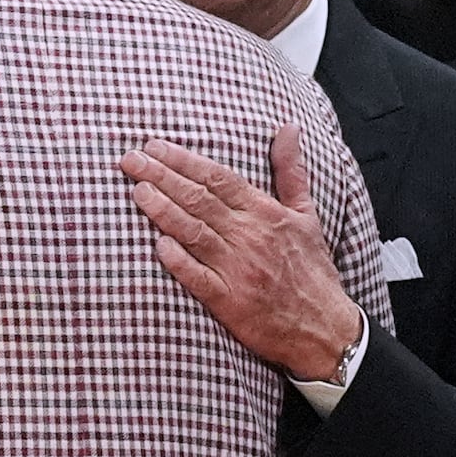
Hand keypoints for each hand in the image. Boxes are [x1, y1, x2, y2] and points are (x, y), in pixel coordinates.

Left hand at [119, 124, 361, 380]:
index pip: (218, 178)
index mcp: (266, 213)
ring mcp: (238, 269)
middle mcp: (250, 236)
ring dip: (163, 210)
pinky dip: (178, 261)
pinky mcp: (229, 301)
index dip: (184, 160)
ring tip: (136, 191)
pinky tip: (158, 245)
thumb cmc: (312, 270)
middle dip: (162, 176)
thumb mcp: (306, 215)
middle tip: (130, 160)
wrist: (325, 328)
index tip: (154, 146)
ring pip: (194, 232)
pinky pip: (198, 277)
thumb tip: (288, 128)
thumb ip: (290, 170)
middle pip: (199, 199)